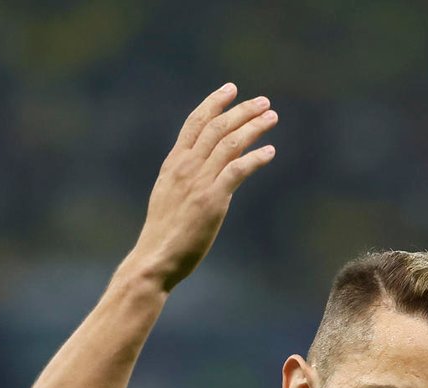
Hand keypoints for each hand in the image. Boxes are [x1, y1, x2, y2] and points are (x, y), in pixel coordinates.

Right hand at [125, 84, 277, 291]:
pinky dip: (255, 158)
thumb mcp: (168, 196)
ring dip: (253, 127)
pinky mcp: (212, 199)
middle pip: (216, 127)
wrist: (155, 258)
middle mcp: (185, 167)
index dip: (214, 103)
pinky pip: (238, 170)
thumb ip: (184, 178)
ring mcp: (198, 181)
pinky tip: (270, 152)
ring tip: (271, 118)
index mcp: (173, 164)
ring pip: (229, 143)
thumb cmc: (163, 234)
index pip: (195, 123)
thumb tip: (205, 168)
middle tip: (264, 102)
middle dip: (242, 110)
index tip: (231, 89)